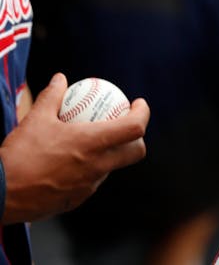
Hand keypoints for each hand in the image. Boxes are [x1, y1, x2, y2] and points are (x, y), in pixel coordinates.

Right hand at [1, 74, 149, 222]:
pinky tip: (73, 164)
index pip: (135, 128)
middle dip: (137, 138)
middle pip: (135, 153)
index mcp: (92, 144)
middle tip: (124, 126)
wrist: (0, 194)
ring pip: (112, 169)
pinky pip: (91, 184)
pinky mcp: (75, 201)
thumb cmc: (18, 156)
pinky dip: (90, 171)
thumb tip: (60, 79)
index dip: (143, 113)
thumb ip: (51, 96)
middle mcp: (96, 167)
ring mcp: (87, 187)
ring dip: (112, 155)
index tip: (138, 104)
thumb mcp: (35, 120)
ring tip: (96, 144)